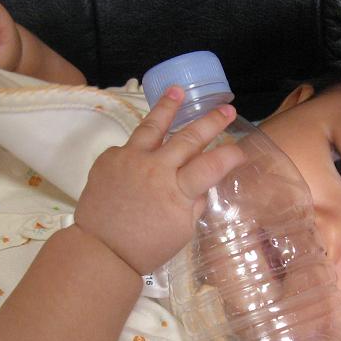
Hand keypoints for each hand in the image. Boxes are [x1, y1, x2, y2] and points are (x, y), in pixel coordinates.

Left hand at [74, 87, 245, 275]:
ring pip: (153, 126)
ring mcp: (130, 160)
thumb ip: (194, 203)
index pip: (212, 165)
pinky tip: (142, 151)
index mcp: (176, 191)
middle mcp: (155, 169)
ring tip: (177, 89)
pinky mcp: (109, 159)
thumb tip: (202, 185)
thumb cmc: (146, 248)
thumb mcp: (182, 231)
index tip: (240, 150)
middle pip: (189, 137)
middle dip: (211, 122)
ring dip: (168, 106)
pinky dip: (139, 147)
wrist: (100, 250)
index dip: (230, 154)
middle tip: (227, 109)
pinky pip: (129, 146)